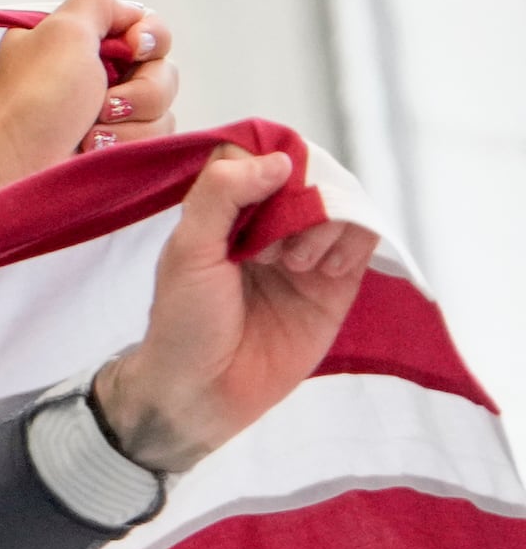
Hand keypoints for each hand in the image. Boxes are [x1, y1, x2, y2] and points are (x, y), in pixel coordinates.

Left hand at [0, 0, 180, 186]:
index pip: (147, 29)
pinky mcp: (115, 147)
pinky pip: (153, 140)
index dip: (150, 38)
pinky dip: (125, 144)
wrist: (11, 163)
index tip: (133, 49)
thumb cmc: (33, 97)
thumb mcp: (61, 29)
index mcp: (85, 42)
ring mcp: (109, 113)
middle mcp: (100, 74)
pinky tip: (92, 150)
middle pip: (163, 69)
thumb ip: (96, 4)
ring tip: (89, 135)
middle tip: (103, 104)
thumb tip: (129, 13)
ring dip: (129, 121)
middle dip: (141, 89)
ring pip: (162, 108)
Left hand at [88, 144, 375, 471]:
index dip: (273, 165)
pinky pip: (364, 238)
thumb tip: (281, 160)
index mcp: (228, 210)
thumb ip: (221, 195)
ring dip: (326, 223)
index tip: (266, 189)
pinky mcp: (336, 282)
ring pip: (342, 203)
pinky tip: (323, 271)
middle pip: (310, 176)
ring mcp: (306, 250)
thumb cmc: (184, 321)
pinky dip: (352, 243)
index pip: (263, 157)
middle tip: (271, 245)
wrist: (203, 391)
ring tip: (294, 264)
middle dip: (302, 199)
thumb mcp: (187, 250)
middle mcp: (270, 224)